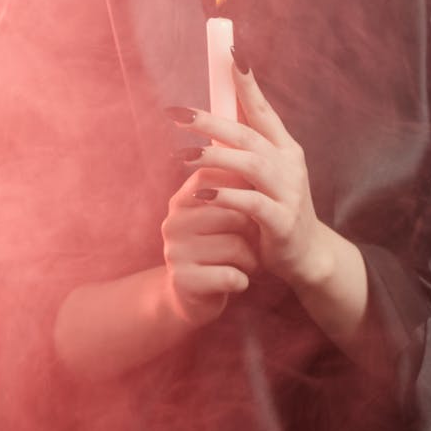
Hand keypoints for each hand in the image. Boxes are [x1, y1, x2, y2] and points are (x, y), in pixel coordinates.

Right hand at [161, 166, 258, 326]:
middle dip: (254, 230)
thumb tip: (252, 136)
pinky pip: (230, 275)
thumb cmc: (220, 244)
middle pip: (233, 213)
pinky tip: (239, 281)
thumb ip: (235, 179)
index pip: (220, 178)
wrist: (195, 295)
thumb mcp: (224, 210)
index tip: (256, 208)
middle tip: (255, 242)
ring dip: (251, 258)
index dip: (246, 193)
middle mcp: (174, 221)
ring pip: (234, 246)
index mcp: (183, 199)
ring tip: (248, 262)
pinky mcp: (184, 281)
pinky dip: (243, 280)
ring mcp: (175, 251)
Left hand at [171, 63, 331, 289]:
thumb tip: (210, 116)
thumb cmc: (277, 209)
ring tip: (180, 156)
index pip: (262, 108)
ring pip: (249, 163)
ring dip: (212, 157)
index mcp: (283, 147)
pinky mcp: (282, 220)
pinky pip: (251, 202)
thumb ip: (244, 148)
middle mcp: (288, 162)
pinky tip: (201, 193)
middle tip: (177, 113)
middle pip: (248, 132)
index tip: (231, 52)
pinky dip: (225, 195)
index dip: (247, 81)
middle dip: (210, 121)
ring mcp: (288, 190)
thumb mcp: (264, 174)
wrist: (308, 256)